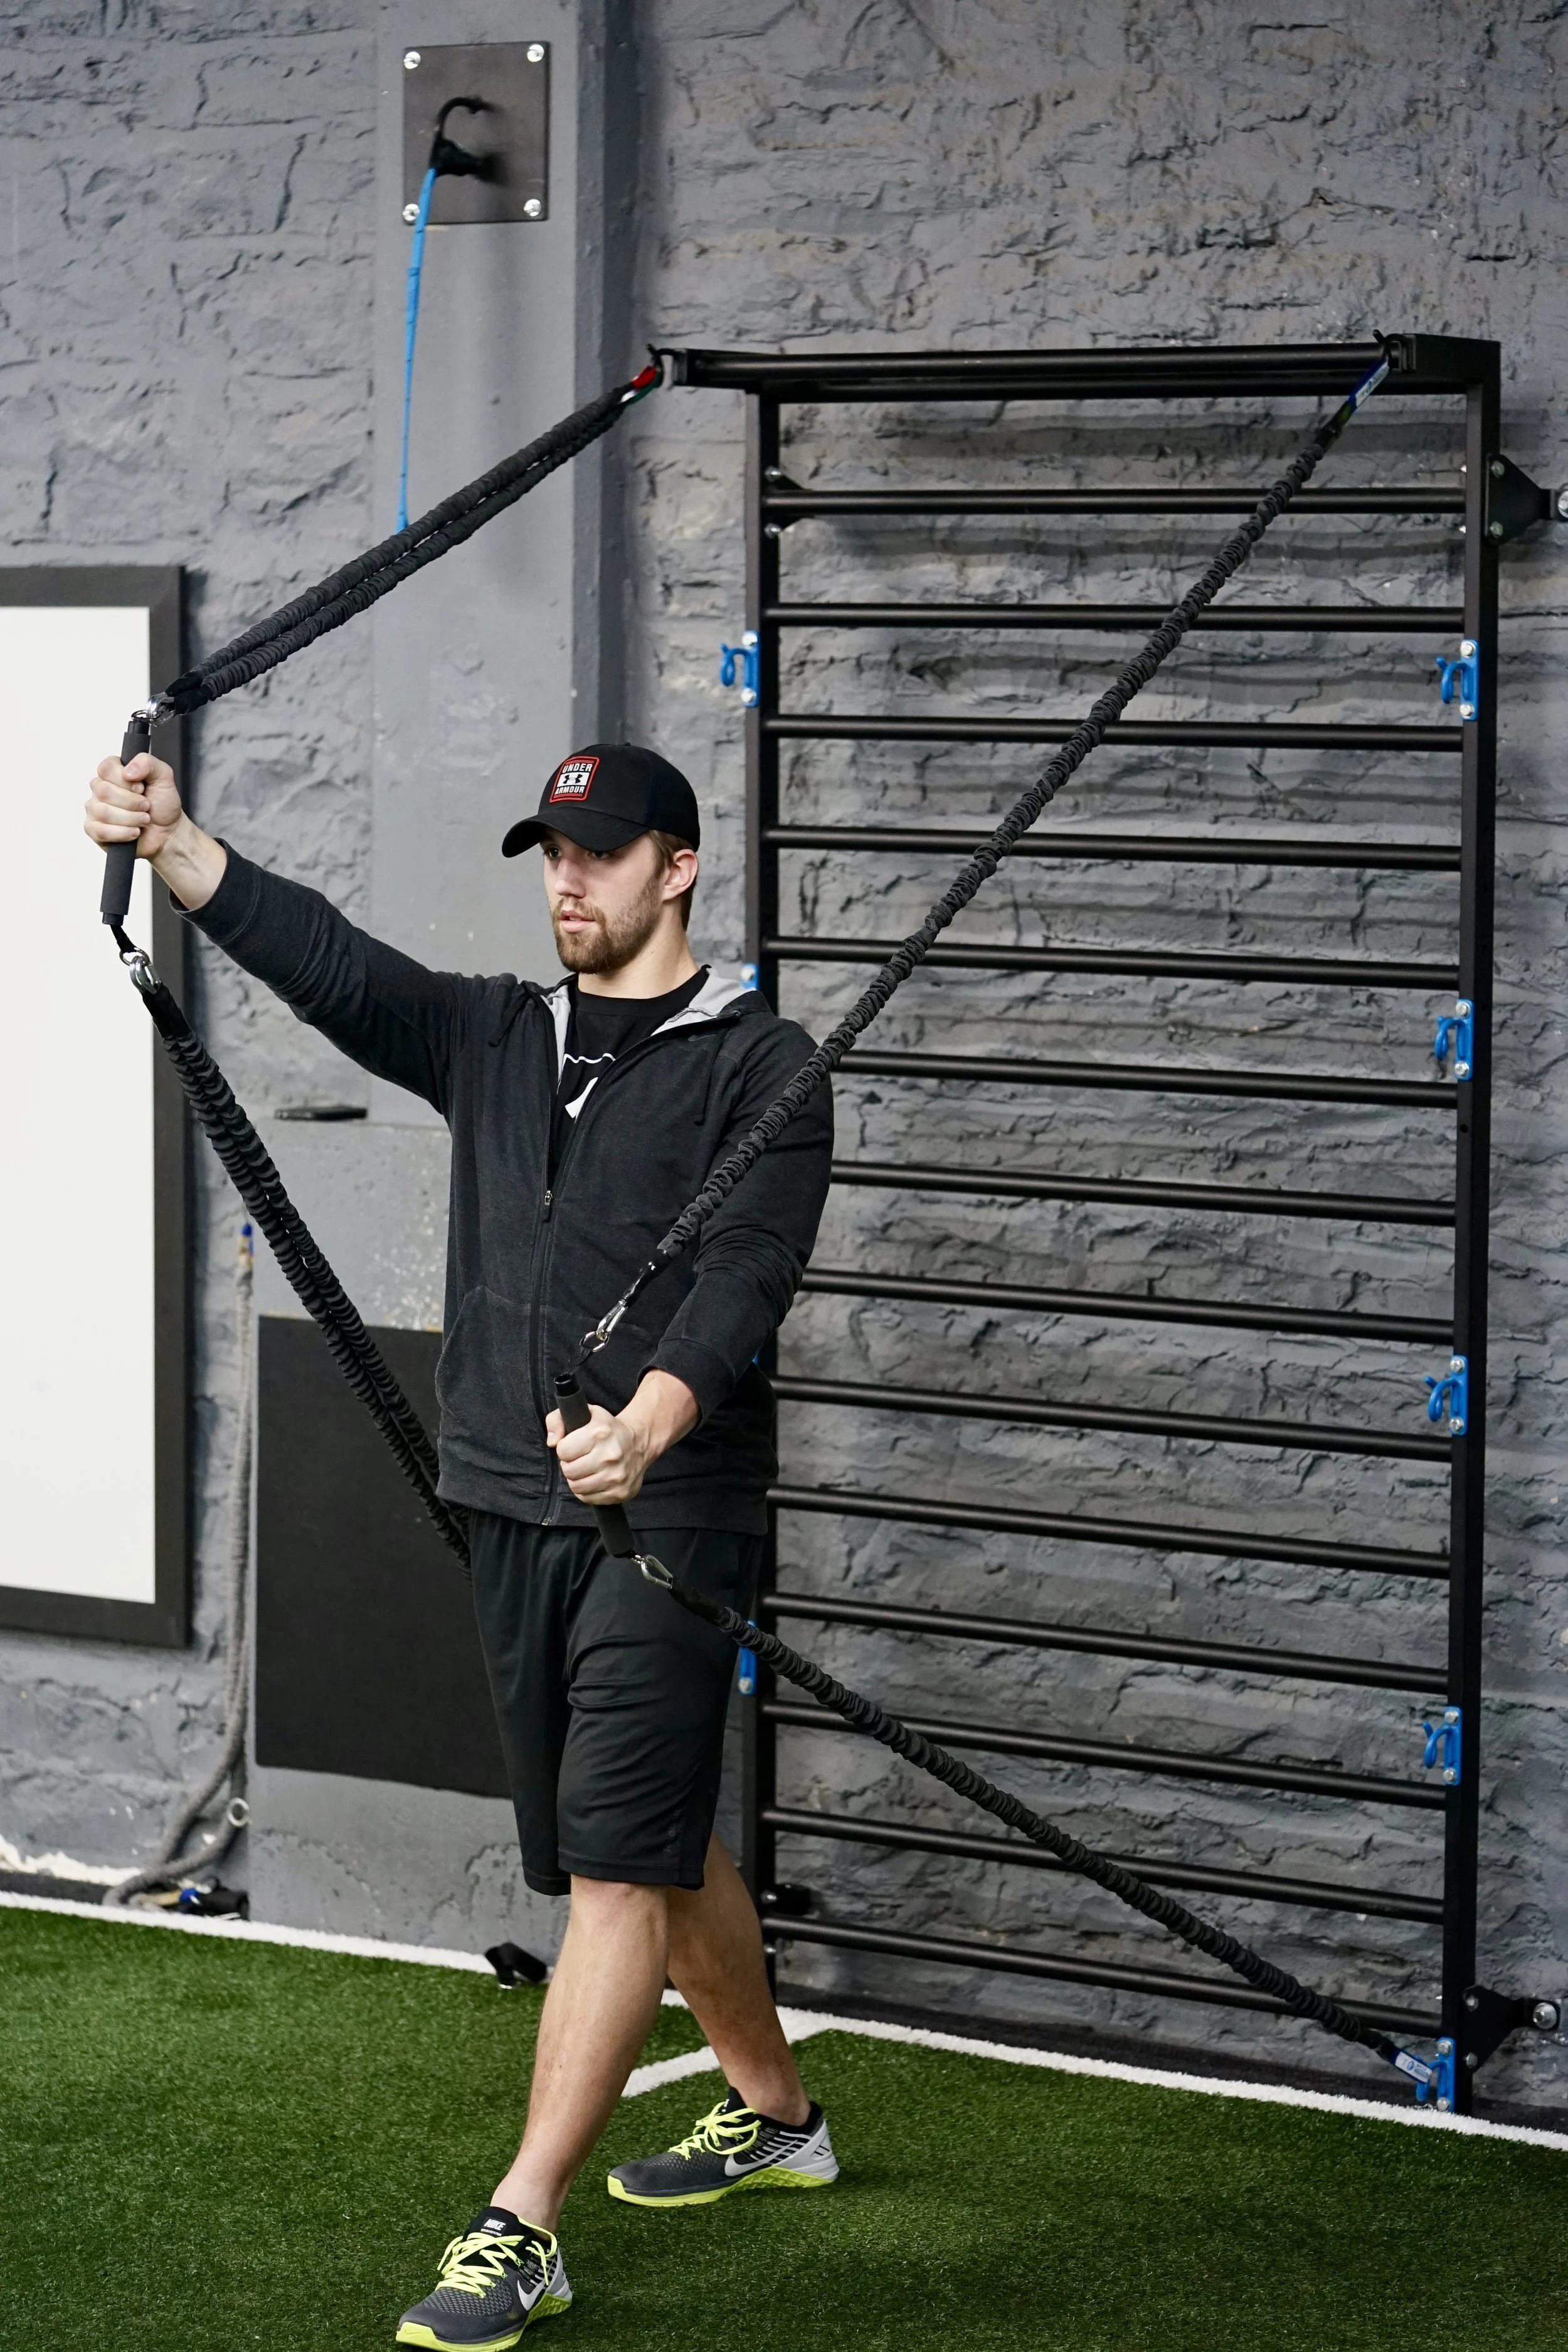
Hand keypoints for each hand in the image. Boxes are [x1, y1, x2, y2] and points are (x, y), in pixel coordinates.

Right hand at [84, 750, 184, 859]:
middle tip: (146, 806)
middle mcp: (100, 788)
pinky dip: (123, 833)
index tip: (141, 788)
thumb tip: (127, 771)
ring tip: (144, 820)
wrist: (168, 832)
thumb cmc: (162, 804)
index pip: (106, 769)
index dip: (126, 781)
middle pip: (103, 791)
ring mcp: (95, 809)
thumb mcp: (163, 776)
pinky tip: (135, 832)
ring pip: (103, 812)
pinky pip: (100, 831)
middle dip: (132, 802)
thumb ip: (147, 763)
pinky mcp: (94, 830)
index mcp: (112, 772)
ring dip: (131, 818)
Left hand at [544, 1371, 698, 1506]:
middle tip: (579, 1459)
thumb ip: (557, 1420)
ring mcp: (617, 1477)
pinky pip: (588, 1499)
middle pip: (569, 1471)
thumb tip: (552, 1442)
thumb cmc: (607, 1429)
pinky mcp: (620, 1492)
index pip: (563, 1451)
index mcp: (600, 1433)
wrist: (639, 1442)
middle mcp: (610, 1455)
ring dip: (577, 1479)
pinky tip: (595, 1479)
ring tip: (586, 1469)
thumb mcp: (585, 1413)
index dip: (565, 1449)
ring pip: (577, 1487)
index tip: (573, 1446)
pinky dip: (587, 1491)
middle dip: (569, 1465)